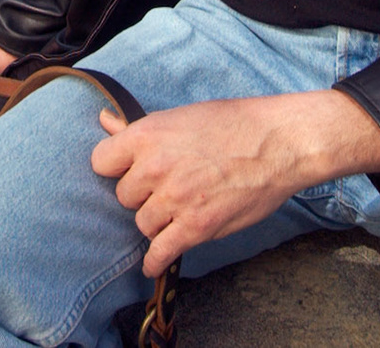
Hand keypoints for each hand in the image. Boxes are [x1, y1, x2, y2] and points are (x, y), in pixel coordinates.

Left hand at [90, 91, 379, 277]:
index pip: (101, 161)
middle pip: (124, 196)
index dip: (116, 167)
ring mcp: (175, 199)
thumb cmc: (233, 123)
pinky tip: (154, 263)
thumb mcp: (181, 115)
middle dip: (142, 194)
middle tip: (166, 188)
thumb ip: (138, 126)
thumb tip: (105, 120)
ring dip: (156, 221)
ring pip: (142, 223)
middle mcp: (155, 168)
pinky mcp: (197, 226)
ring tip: (175, 212)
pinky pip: (162, 252)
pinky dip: (156, 261)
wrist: (278, 142)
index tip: (128, 170)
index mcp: (147, 135)